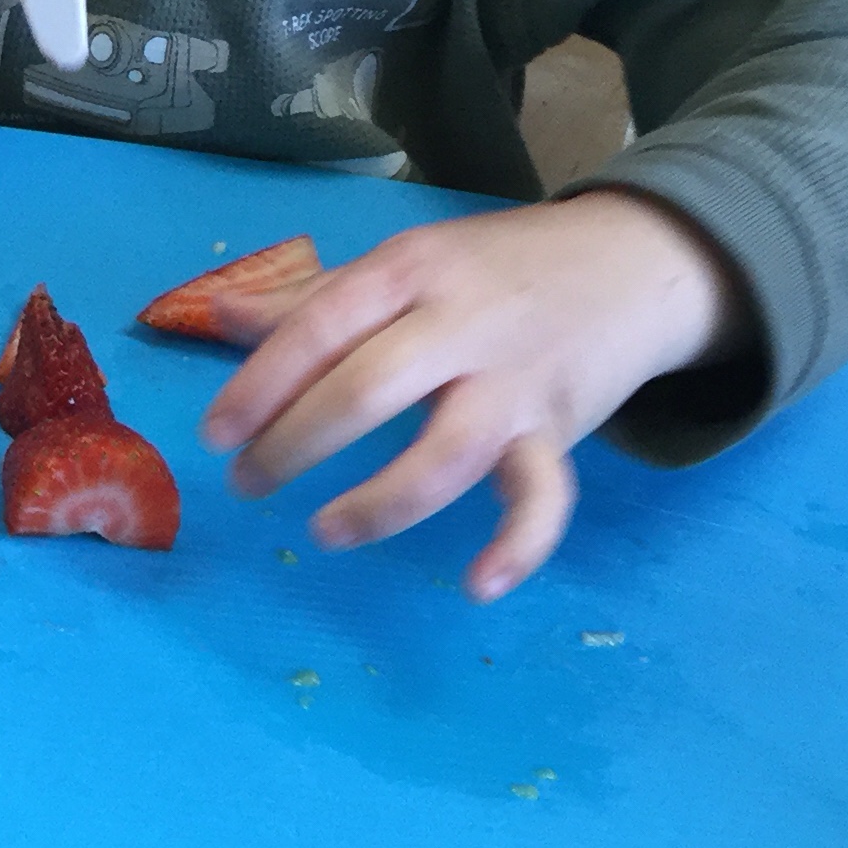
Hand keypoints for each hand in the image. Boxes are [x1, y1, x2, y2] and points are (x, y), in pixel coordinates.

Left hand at [198, 191, 749, 601]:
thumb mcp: (407, 263)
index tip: (214, 434)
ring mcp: (515, 382)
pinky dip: (518, 545)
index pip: (321, 324)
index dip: (259, 383)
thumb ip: (315, 297)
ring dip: (379, 502)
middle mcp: (463, 323)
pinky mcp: (559, 431)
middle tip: (247, 485)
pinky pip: (545, 496)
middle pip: (369, 388)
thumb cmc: (496, 268)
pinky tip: (478, 586)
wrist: (633, 262)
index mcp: (412, 270)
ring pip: (447, 451)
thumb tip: (217, 312)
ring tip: (323, 532)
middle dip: (296, 444)